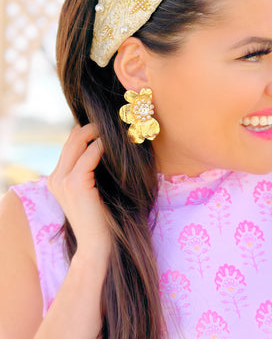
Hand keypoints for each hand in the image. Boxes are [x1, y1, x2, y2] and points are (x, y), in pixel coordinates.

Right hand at [47, 124, 110, 258]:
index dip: (89, 131)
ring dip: (99, 132)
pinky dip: (103, 145)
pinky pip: (90, 153)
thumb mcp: (94, 188)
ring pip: (78, 140)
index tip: (109, 127)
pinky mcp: (75, 184)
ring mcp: (62, 180)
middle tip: (115, 124)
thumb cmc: (102, 217)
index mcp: (57, 178)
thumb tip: (109, 144)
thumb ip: (94, 169)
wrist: (97, 246)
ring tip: (117, 131)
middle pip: (73, 137)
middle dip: (93, 126)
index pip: (71, 142)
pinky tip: (114, 145)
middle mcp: (55, 177)